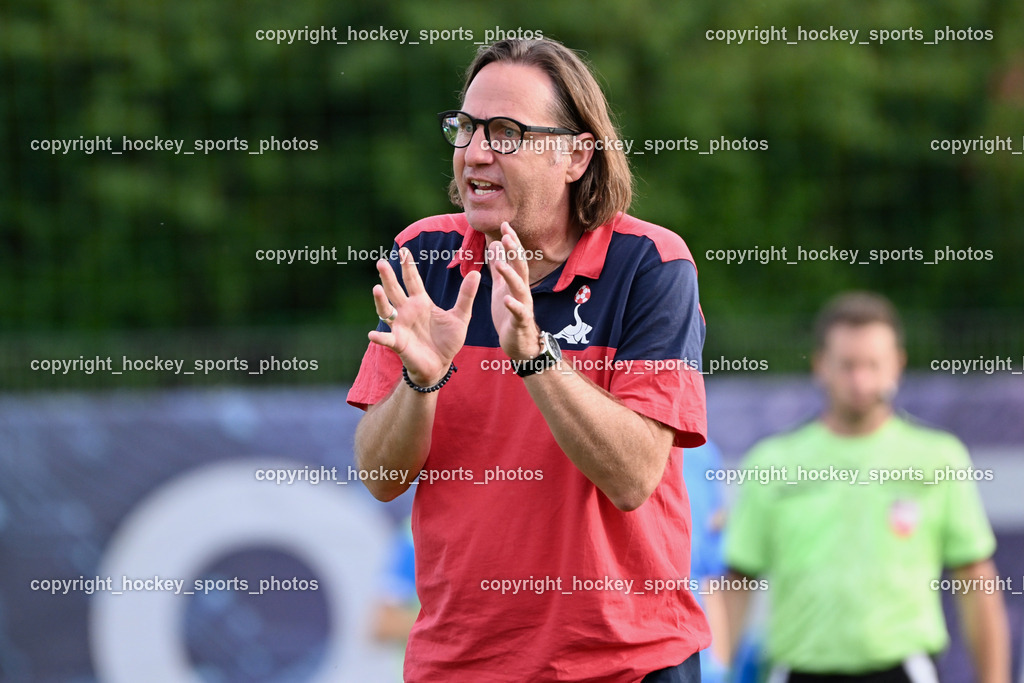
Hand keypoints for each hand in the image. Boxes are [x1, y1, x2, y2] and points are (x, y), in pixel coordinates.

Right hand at [369, 247, 479, 385]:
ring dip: (380, 300)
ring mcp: (400, 326)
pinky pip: (387, 338)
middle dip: (388, 277)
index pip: (413, 280)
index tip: (404, 250)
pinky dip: (380, 337)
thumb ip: (466, 296)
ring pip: (386, 310)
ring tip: (376, 289)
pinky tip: (373, 334)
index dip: (408, 266)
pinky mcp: (399, 343)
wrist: (440, 365)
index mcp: (421, 302)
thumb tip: (475, 273)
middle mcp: (407, 311)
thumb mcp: (461, 316)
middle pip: (395, 290)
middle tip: (381, 262)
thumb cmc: (448, 340)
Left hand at [487, 222, 540, 360]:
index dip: (511, 242)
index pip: (515, 258)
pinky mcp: (521, 322)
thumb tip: (495, 244)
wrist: (519, 343)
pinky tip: (506, 299)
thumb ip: (499, 267)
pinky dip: (513, 305)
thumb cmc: (509, 314)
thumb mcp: (501, 286)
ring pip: (520, 288)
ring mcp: (524, 306)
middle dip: (514, 252)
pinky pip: (519, 313)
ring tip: (501, 265)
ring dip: (511, 275)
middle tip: (506, 236)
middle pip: (521, 268)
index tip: (504, 224)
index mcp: (516, 282)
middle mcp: (523, 291)